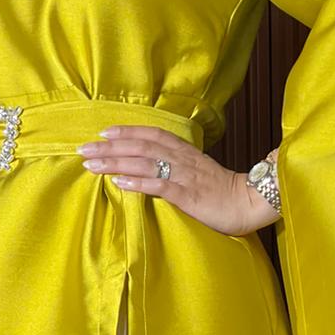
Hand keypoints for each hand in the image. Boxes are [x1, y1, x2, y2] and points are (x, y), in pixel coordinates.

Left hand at [76, 126, 279, 235]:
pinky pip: (160, 186)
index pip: (152, 134)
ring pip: (145, 163)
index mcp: (185, 152)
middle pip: (141, 146)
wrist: (250, 202)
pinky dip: (138, 182)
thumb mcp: (198, 173)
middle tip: (84, 149)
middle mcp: (182, 160)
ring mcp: (185, 176)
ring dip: (116, 162)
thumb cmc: (223, 192)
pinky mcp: (189, 196)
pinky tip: (120, 181)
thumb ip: (177, 167)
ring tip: (92, 165)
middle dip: (110, 147)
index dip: (127, 132)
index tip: (103, 133)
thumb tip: (152, 168)